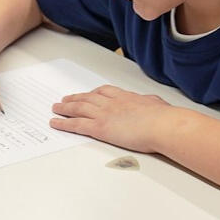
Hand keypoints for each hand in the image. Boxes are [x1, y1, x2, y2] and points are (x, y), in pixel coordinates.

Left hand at [49, 85, 174, 153]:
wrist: (161, 125)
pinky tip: (55, 123)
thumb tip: (154, 102)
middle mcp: (112, 103)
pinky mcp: (99, 128)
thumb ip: (152, 102)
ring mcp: (104, 114)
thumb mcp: (158, 104)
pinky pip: (76, 125)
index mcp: (126, 97)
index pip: (104, 92)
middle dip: (75, 98)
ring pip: (79, 109)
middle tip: (65, 99)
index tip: (88, 93)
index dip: (93, 93)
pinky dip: (64, 123)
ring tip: (56, 108)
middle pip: (88, 98)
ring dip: (65, 108)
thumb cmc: (163, 118)